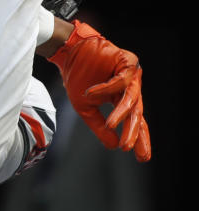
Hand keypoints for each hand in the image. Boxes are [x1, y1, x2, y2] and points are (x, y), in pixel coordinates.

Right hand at [48, 21, 150, 161]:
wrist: (68, 53)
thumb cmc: (76, 76)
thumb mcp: (85, 108)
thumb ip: (99, 127)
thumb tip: (113, 146)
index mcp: (121, 98)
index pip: (134, 121)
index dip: (138, 138)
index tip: (141, 157)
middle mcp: (130, 88)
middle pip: (137, 113)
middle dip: (133, 131)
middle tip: (128, 147)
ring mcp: (131, 75)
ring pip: (131, 99)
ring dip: (121, 114)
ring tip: (110, 125)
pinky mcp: (128, 63)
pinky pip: (121, 80)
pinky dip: (106, 88)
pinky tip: (91, 94)